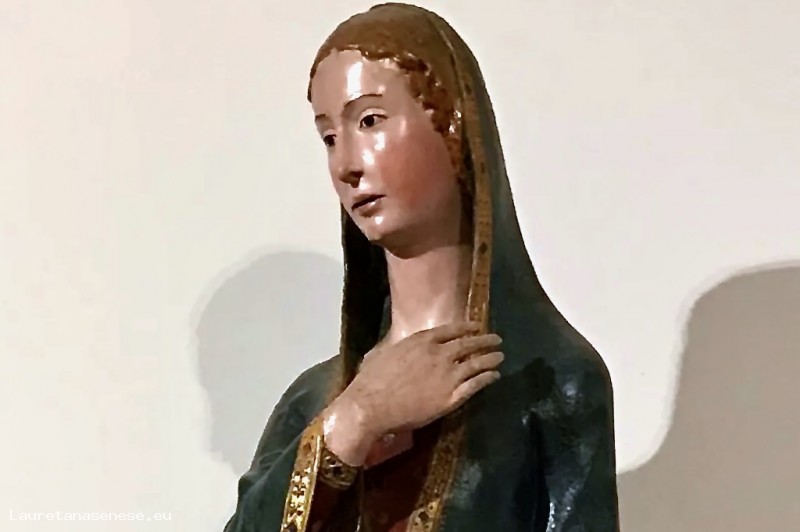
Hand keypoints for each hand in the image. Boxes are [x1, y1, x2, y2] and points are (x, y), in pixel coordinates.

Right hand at [324, 321, 502, 464]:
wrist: (372, 405)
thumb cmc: (371, 380)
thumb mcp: (384, 353)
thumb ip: (399, 348)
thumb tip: (399, 347)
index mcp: (422, 341)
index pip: (451, 330)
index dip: (466, 328)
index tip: (476, 327)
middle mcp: (439, 355)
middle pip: (468, 344)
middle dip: (484, 340)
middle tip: (496, 339)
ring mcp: (447, 376)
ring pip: (476, 364)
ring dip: (491, 358)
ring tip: (500, 356)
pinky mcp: (451, 398)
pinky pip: (475, 385)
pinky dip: (487, 378)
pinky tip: (495, 376)